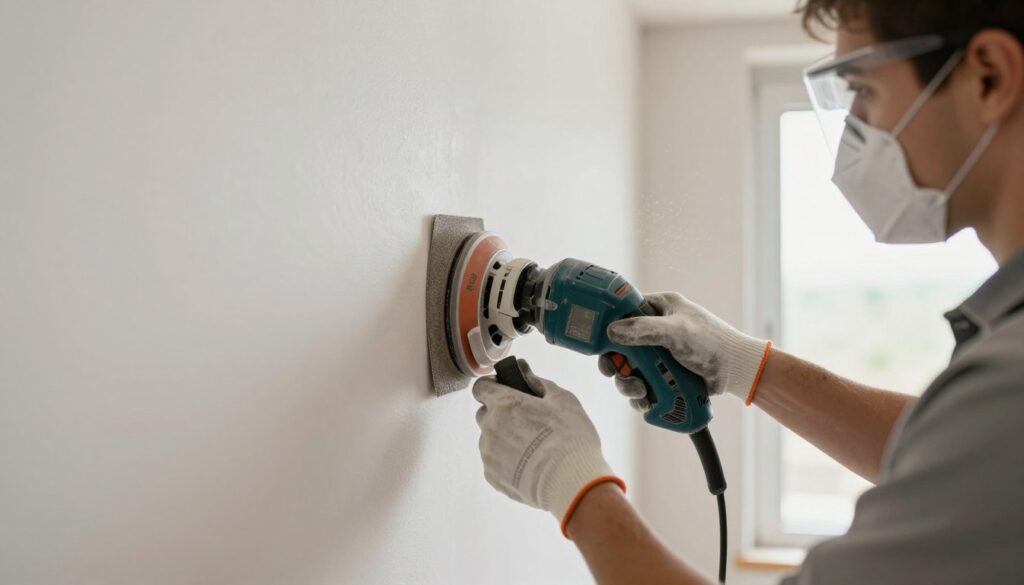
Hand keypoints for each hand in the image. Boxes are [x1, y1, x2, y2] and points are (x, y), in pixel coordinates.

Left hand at [473, 359, 624, 536]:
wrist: (570, 482)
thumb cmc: (569, 437)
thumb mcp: (562, 400)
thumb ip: (538, 382)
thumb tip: (523, 369)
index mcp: (504, 404)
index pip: (480, 387)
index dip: (492, 386)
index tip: (504, 389)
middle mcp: (490, 428)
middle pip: (485, 414)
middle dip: (500, 413)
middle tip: (525, 420)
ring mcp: (488, 454)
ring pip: (489, 439)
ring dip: (503, 438)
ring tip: (531, 447)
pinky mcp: (492, 477)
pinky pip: (494, 462)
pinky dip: (506, 460)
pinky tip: (529, 464)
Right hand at [598, 292, 770, 410]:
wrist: (735, 371)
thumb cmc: (712, 342)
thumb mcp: (677, 331)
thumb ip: (644, 329)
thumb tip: (612, 331)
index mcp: (657, 308)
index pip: (622, 313)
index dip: (608, 329)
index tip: (602, 345)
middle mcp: (653, 330)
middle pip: (619, 347)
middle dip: (616, 364)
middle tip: (616, 372)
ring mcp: (657, 355)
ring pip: (628, 370)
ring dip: (628, 384)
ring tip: (640, 392)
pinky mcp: (662, 375)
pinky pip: (641, 386)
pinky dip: (640, 397)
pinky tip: (647, 402)